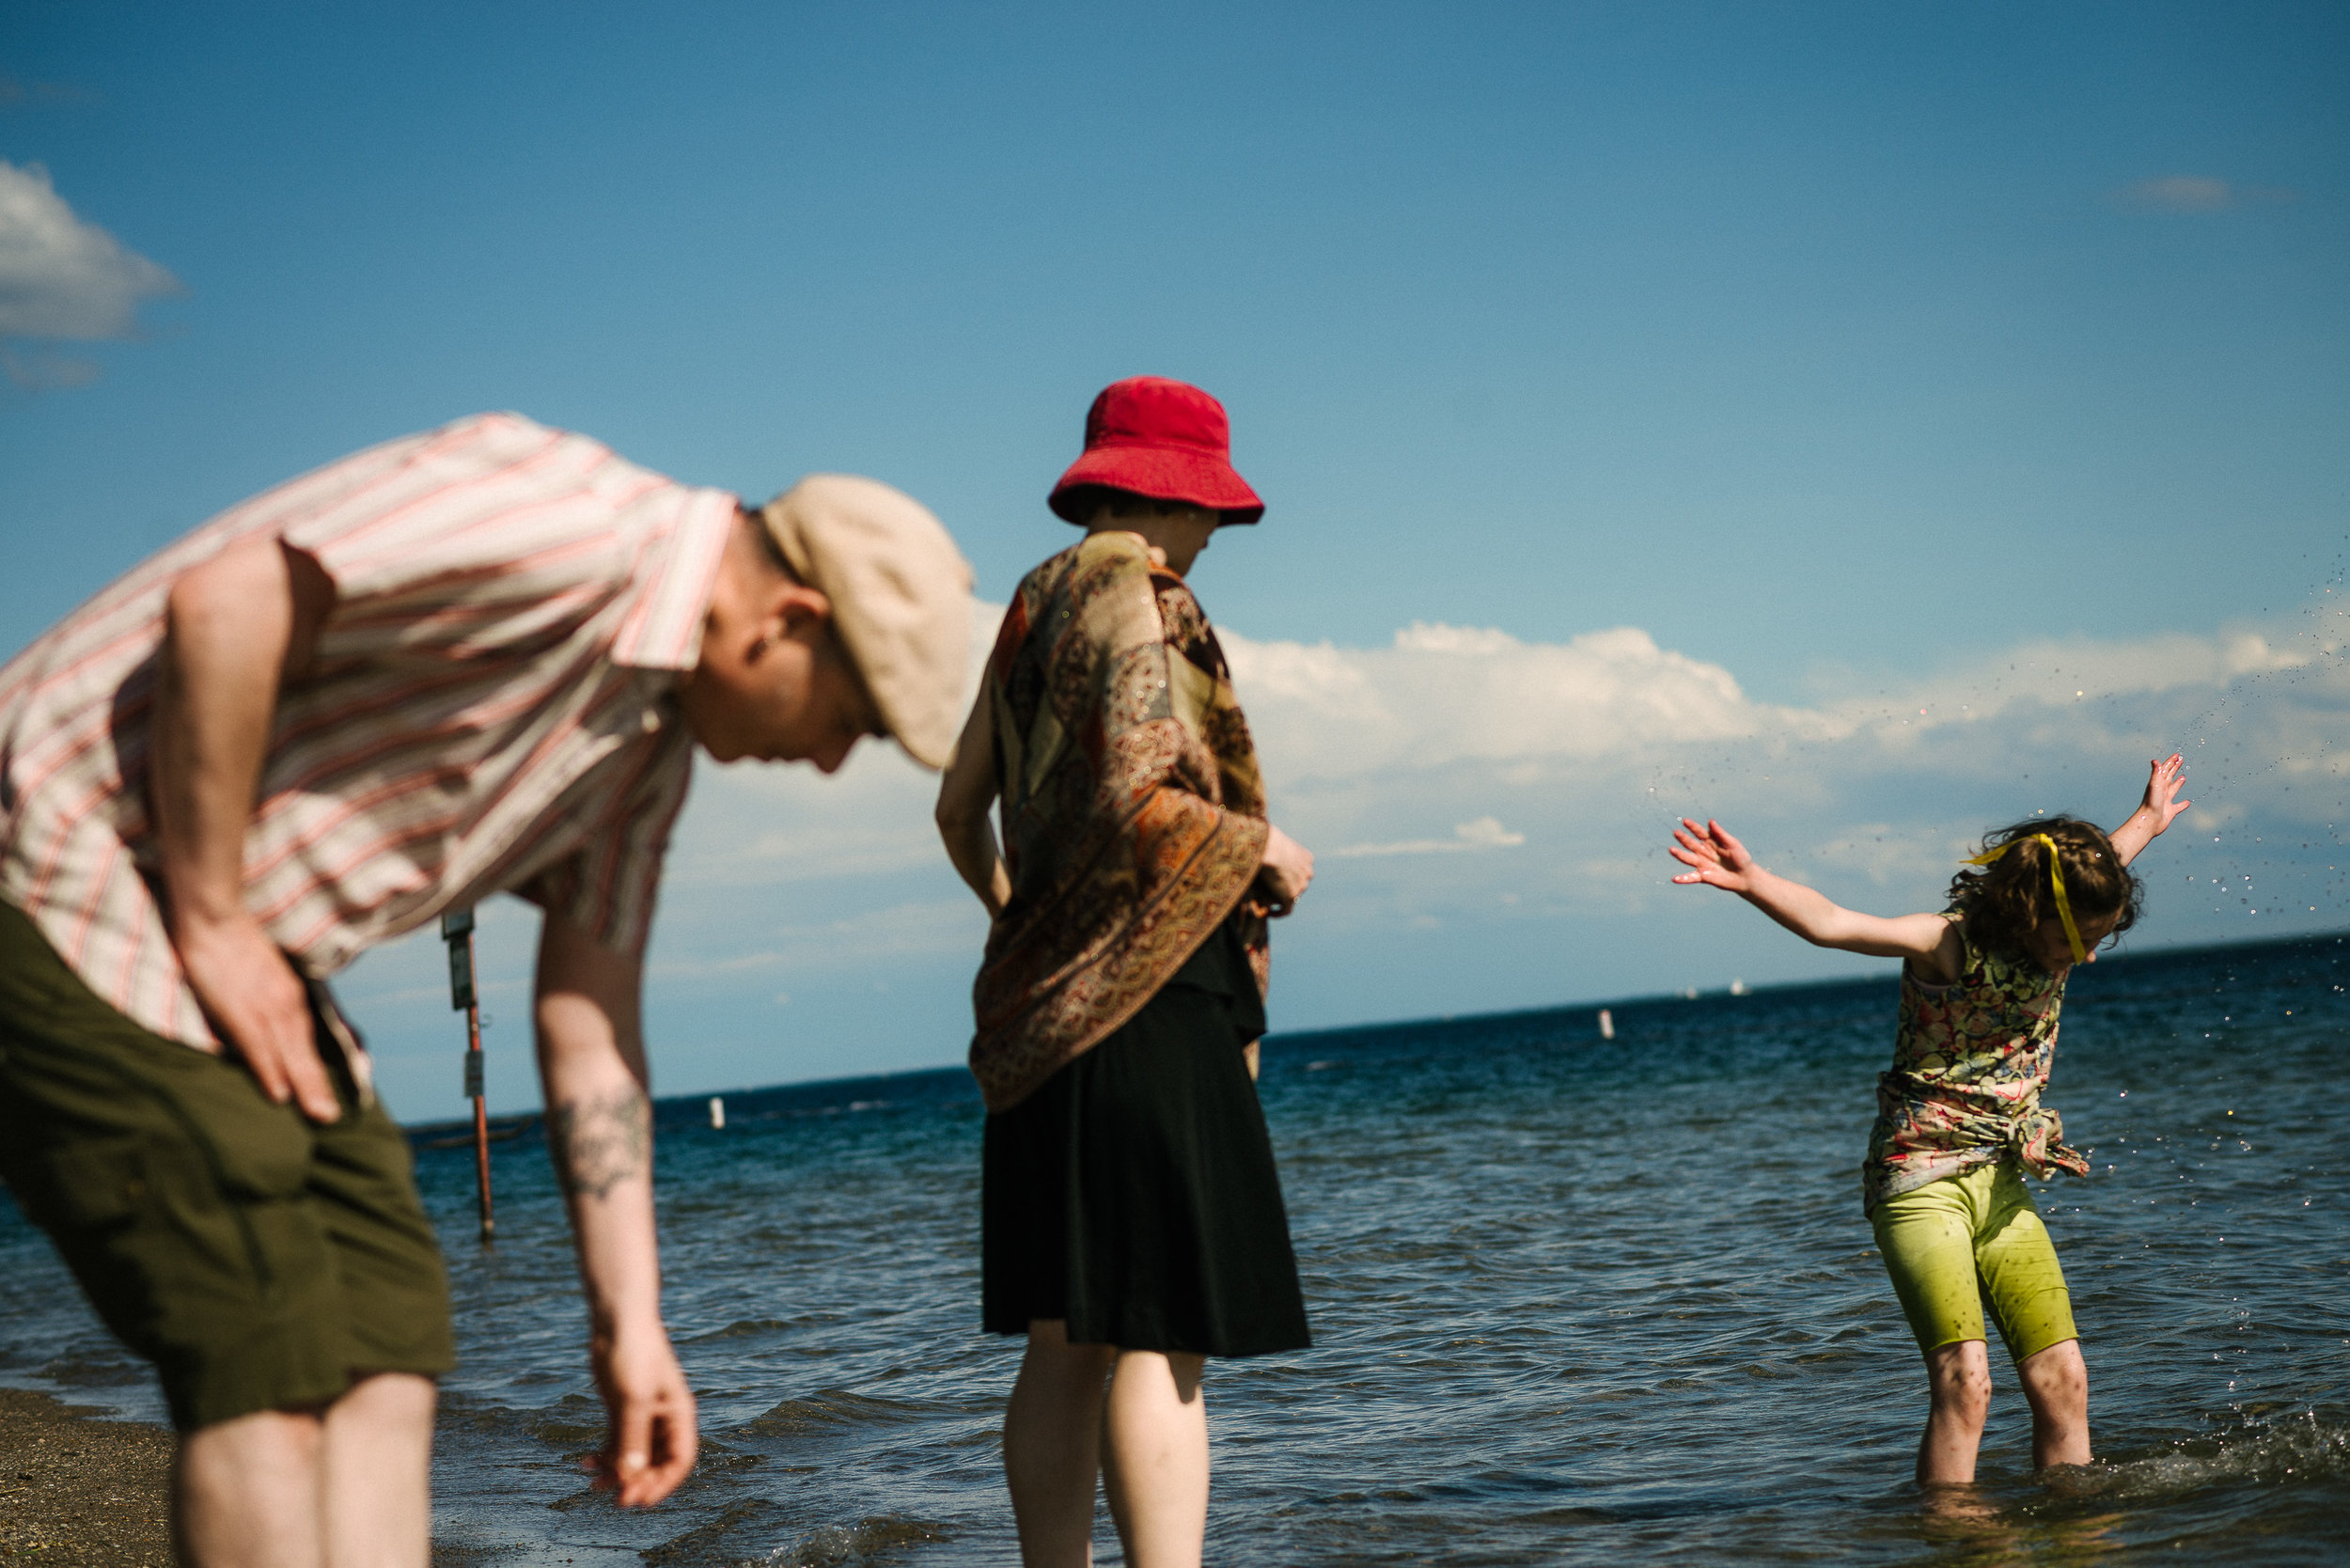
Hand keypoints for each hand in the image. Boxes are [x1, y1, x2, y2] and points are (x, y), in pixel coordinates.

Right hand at [172, 911, 339, 1121]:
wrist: (212, 914)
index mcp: (289, 993)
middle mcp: (285, 1001)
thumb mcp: (262, 970)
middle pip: (304, 1050)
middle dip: (317, 1084)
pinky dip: (269, 1069)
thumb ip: (270, 994)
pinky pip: (258, 1045)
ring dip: (304, 1085)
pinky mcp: (239, 1009)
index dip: (317, 1064)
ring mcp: (264, 1006)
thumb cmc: (231, 941)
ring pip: (290, 1052)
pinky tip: (278, 1093)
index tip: (329, 1091)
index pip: (307, 1036)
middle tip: (330, 1117)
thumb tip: (274, 1022)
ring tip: (318, 1114)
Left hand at [588, 1322, 697, 1507]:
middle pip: (656, 1463)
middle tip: (615, 1499)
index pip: (680, 1460)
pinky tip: (584, 1462)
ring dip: (616, 1473)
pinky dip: (603, 1456)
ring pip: (634, 1456)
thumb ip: (632, 1438)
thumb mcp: (633, 1399)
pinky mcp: (622, 1410)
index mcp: (678, 1415)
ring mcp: (642, 1415)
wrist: (616, 1322)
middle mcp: (663, 1419)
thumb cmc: (634, 1353)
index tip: (638, 1499)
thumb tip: (630, 1477)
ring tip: (593, 1485)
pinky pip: (616, 1443)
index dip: (663, 1484)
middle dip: (637, 1482)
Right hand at [1253, 823, 1313, 915]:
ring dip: (1280, 898)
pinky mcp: (1292, 896)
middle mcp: (1308, 872)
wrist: (1270, 848)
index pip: (1300, 870)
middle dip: (1286, 887)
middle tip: (1270, 890)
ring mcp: (1301, 885)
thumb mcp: (1273, 840)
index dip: (1290, 876)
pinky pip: (1286, 910)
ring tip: (1266, 900)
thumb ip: (1273, 846)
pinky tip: (1268, 913)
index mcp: (1306, 858)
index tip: (1277, 878)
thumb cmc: (1267, 841)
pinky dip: (1278, 913)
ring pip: (1291, 896)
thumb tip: (1258, 843)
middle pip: (1298, 884)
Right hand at [1668, 818, 1758, 893]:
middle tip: (1676, 832)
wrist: (1745, 876)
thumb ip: (1721, 834)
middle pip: (1690, 844)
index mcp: (1711, 841)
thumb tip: (1710, 821)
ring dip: (1679, 854)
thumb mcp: (1733, 844)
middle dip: (1683, 838)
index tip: (1685, 821)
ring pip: (1687, 858)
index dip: (1692, 827)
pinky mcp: (1703, 876)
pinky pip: (1691, 877)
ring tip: (1671, 850)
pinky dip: (1683, 879)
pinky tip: (1675, 879)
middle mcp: (1703, 851)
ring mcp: (1702, 864)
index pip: (1699, 832)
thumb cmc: (1741, 857)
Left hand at [2138, 753, 2190, 836]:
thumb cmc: (2151, 803)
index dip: (2171, 762)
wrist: (2149, 821)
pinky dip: (2183, 804)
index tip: (2177, 755)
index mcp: (2158, 784)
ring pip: (2173, 789)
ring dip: (2178, 783)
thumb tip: (2155, 760)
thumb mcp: (2154, 785)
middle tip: (2181, 760)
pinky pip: (2178, 806)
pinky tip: (2187, 802)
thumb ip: (2156, 773)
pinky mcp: (2170, 811)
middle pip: (2169, 776)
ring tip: (2183, 777)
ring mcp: (2166, 801)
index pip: (2165, 770)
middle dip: (2174, 768)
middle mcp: (2161, 791)